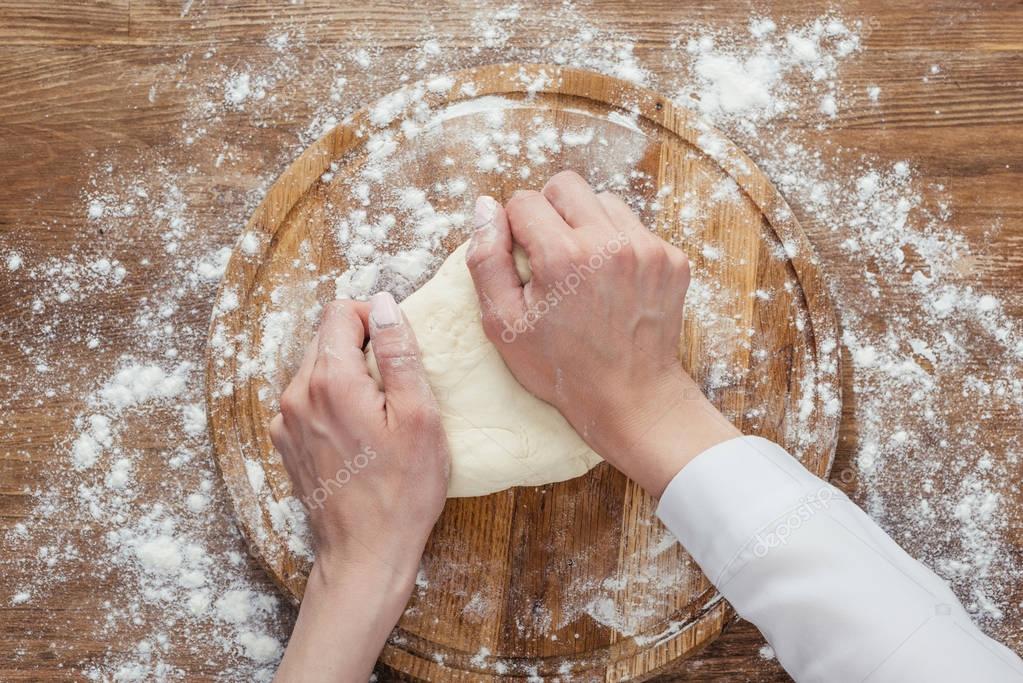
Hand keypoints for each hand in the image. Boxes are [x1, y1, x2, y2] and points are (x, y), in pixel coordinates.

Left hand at [269, 293, 449, 682]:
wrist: (365, 553)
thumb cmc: (402, 490)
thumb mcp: (418, 416)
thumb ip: (398, 353)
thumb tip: (385, 304)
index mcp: (330, 380)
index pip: (341, 312)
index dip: (375, 317)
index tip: (400, 345)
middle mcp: (296, 394)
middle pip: (326, 337)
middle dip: (363, 345)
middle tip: (398, 381)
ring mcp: (285, 420)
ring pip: (317, 367)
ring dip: (348, 373)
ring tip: (381, 411)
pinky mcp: (285, 441)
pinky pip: (308, 399)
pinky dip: (333, 400)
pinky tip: (360, 432)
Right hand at [466, 171, 738, 497]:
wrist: (630, 399)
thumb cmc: (560, 367)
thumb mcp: (502, 324)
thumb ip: (486, 260)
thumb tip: (486, 207)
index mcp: (563, 256)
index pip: (524, 200)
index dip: (514, 228)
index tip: (523, 262)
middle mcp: (610, 242)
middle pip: (565, 185)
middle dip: (549, 213)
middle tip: (549, 256)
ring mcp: (647, 248)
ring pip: (603, 201)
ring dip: (586, 225)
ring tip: (582, 270)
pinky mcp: (672, 259)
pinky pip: (634, 227)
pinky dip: (617, 244)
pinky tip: (611, 283)